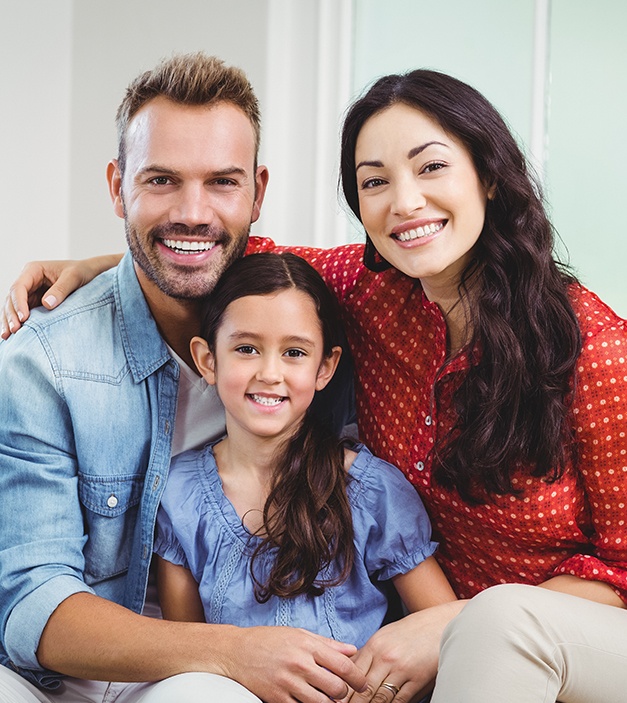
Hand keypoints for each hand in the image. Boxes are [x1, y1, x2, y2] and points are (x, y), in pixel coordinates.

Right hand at [1, 255, 120, 338]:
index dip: (18, 303)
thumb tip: (47, 304)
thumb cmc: (83, 271)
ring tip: (8, 336)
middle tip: (14, 331)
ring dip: (10, 321)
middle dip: (11, 315)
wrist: (92, 274)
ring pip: (13, 307)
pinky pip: (23, 313)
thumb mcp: (74, 277)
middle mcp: (28, 281)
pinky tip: (13, 336)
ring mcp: (30, 292)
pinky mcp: (35, 303)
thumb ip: (61, 289)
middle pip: (12, 299)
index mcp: (34, 270)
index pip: (19, 287)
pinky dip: (18, 323)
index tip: (24, 318)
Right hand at [221, 625, 366, 702]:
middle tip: (342, 692)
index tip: (362, 684)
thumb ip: (327, 644)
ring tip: (328, 698)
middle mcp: (299, 664)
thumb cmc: (269, 640)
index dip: (357, 678)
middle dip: (344, 693)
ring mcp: (288, 683)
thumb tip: (352, 651)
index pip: (342, 665)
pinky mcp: (277, 699)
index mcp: (307, 646)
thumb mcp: (299, 634)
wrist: (236, 652)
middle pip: (336, 688)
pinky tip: (309, 701)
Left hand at [346, 601, 464, 702]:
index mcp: (374, 645)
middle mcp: (385, 657)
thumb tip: (350, 672)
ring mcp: (402, 669)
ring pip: (379, 698)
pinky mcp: (417, 680)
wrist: (439, 624)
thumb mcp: (384, 637)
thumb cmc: (410, 632)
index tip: (335, 700)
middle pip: (363, 689)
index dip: (342, 691)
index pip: (352, 674)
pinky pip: (400, 701)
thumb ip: (367, 655)